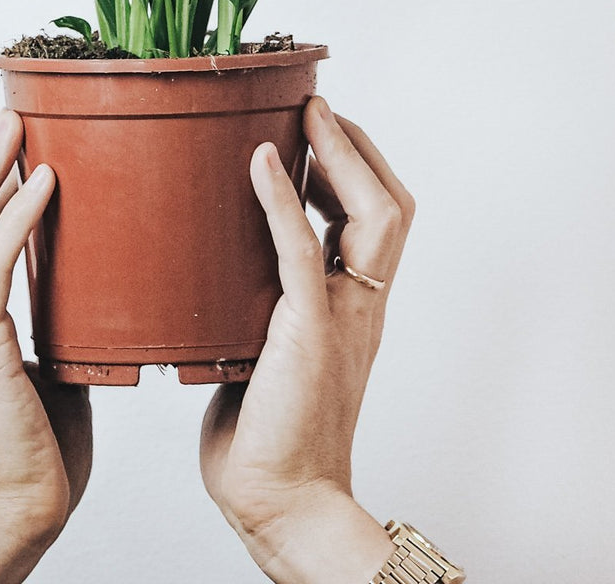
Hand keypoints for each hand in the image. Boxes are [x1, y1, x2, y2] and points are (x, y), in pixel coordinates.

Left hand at [200, 97, 414, 583]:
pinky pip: (304, 250)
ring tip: (307, 118)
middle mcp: (360, 305)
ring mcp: (342, 316)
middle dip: (358, 148)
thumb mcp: (268, 347)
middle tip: (317, 110)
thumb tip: (223, 260)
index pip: (381, 217)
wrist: (281, 503)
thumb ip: (263, 301)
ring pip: (374, 216)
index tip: (320, 130)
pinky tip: (262, 161)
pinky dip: (283, 199)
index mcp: (354, 307)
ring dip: (341, 156)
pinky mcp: (308, 332)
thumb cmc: (267, 435)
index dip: (358, 166)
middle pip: (391, 205)